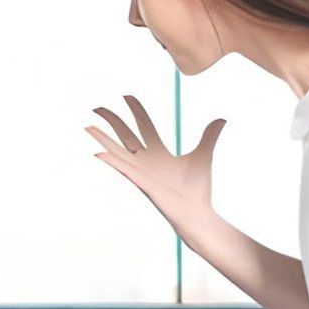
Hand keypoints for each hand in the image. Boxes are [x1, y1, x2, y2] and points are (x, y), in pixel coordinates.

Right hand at [86, 95, 225, 233]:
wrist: (197, 213)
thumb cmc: (197, 190)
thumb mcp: (203, 155)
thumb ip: (209, 136)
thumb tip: (221, 119)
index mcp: (158, 153)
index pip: (143, 126)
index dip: (135, 110)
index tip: (127, 96)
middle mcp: (146, 161)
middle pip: (125, 135)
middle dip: (112, 120)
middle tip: (98, 107)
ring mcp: (141, 172)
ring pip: (117, 150)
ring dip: (102, 138)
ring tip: (87, 126)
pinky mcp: (141, 182)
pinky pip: (122, 169)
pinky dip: (110, 160)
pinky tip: (97, 152)